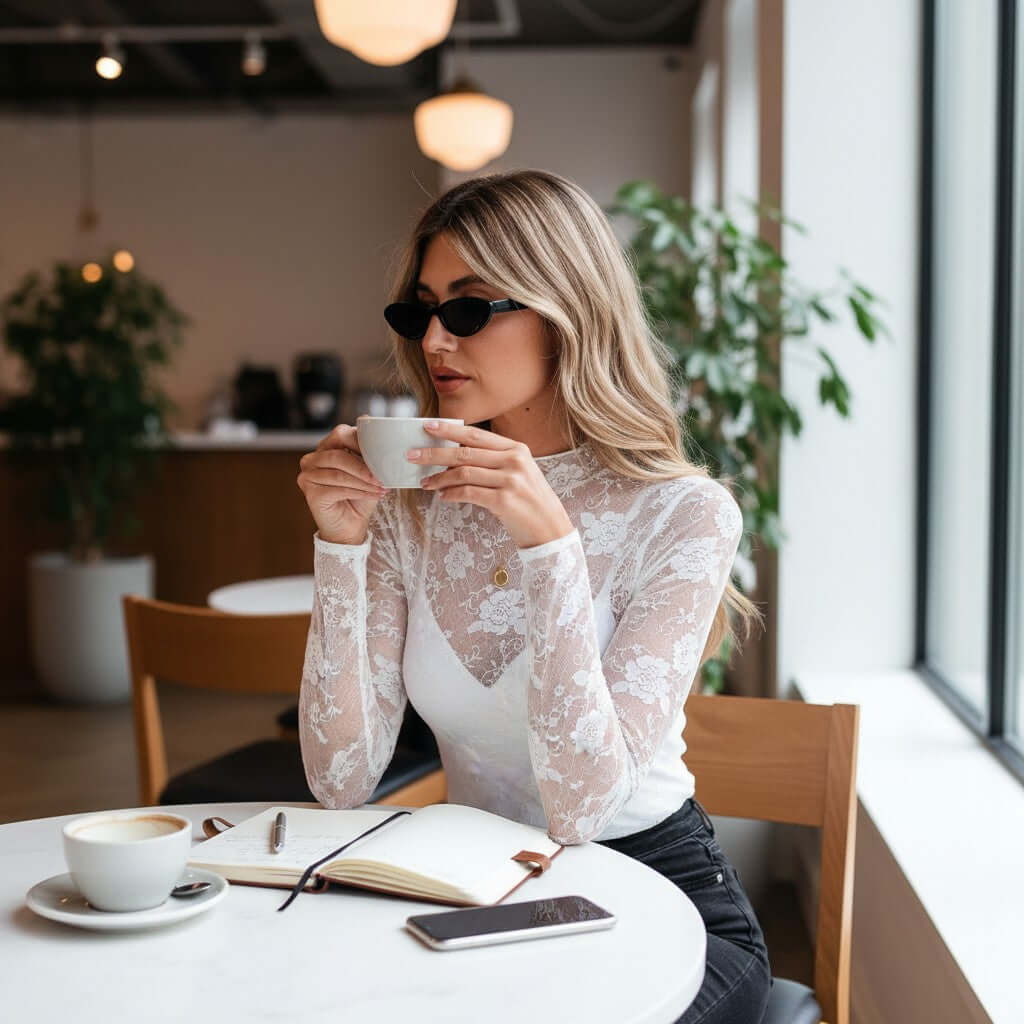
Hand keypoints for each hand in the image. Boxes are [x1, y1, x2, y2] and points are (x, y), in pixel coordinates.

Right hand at [297, 423, 388, 544]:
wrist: (351, 526)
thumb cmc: (359, 497)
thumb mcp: (368, 472)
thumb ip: (370, 456)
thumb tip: (385, 445)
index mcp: (326, 447)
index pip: (341, 434)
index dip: (362, 443)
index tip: (382, 454)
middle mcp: (312, 459)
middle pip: (338, 455)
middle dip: (363, 467)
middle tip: (382, 477)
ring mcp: (308, 476)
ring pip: (339, 474)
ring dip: (364, 482)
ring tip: (381, 488)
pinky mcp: (310, 493)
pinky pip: (337, 489)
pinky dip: (359, 492)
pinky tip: (373, 495)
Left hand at [409, 421, 574, 548]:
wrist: (551, 529)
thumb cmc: (530, 501)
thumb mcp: (518, 473)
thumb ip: (493, 461)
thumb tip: (454, 457)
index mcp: (517, 449)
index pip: (476, 435)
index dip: (450, 429)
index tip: (428, 427)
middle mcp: (514, 461)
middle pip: (464, 452)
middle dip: (434, 453)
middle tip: (413, 455)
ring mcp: (510, 480)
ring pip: (463, 473)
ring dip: (439, 478)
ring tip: (425, 482)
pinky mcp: (504, 500)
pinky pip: (468, 493)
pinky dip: (451, 494)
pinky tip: (443, 497)